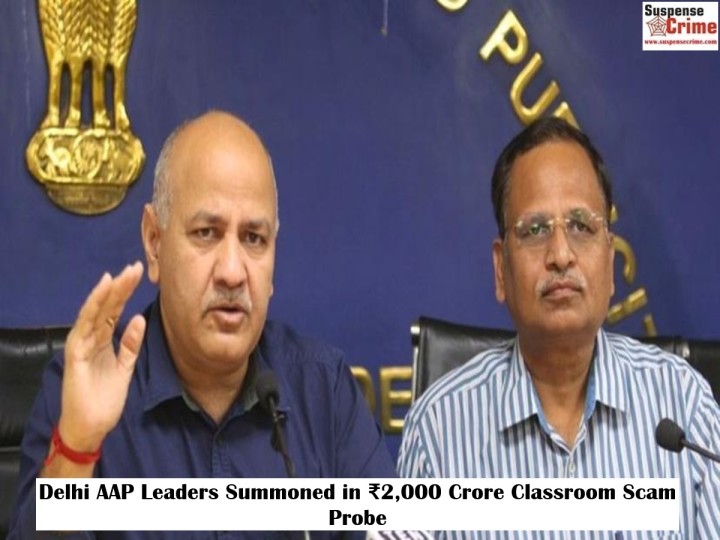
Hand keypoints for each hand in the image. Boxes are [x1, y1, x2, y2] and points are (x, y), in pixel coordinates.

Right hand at [57, 262, 145, 451]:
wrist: (91, 425)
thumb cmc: (105, 399)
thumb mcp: (125, 367)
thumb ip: (130, 344)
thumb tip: (139, 319)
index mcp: (103, 341)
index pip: (114, 311)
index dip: (126, 293)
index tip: (139, 274)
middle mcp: (91, 339)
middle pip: (106, 307)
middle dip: (120, 287)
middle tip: (135, 267)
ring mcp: (81, 345)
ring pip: (94, 312)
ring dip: (107, 293)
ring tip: (120, 274)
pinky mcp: (76, 354)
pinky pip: (85, 327)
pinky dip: (93, 309)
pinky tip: (103, 294)